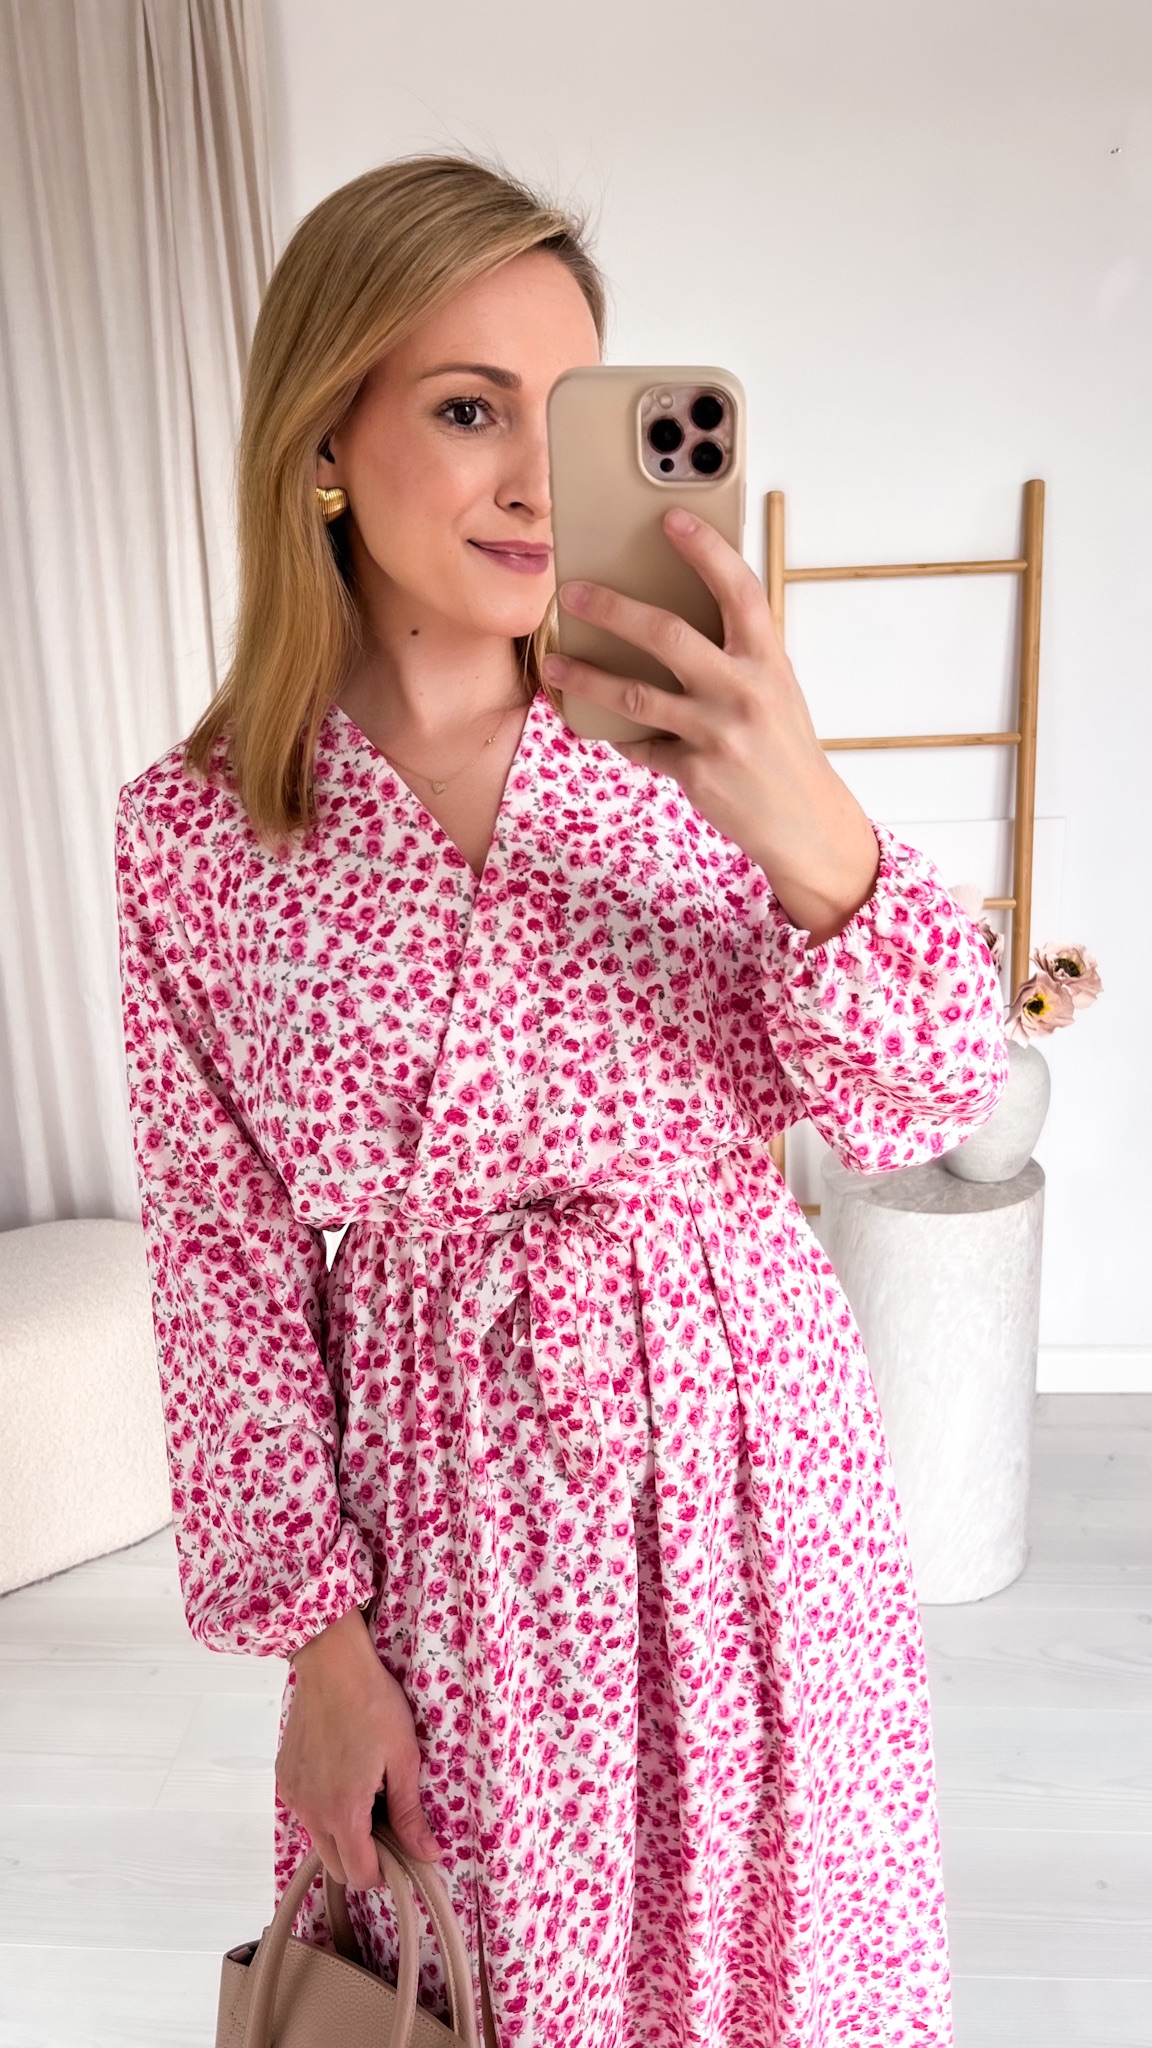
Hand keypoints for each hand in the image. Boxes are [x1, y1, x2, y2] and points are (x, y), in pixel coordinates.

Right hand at [276, 1606, 442, 1887]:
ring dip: (343, 1834)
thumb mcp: (403, 1759)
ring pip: (319, 1840)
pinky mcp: (284, 1777)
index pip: (360, 1876)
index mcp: (343, 1812)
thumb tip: (429, 1855)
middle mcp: (310, 1811)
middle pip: (336, 1867)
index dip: (385, 1873)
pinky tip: (344, 1776)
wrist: (332, 1664)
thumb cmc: (374, 1705)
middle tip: (388, 1825)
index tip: (402, 1852)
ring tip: (367, 1795)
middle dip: (363, 1859)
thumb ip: (410, 1814)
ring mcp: (292, 1795)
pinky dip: (325, 1810)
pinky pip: (305, 1812)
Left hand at [542, 506, 880, 947]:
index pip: (739, 589)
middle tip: (572, 591)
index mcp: (769, 659)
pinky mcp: (697, 772)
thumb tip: (669, 617)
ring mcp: (719, 733)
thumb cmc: (782, 744)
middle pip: (668, 636)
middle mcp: (745, 691)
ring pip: (635, 695)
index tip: (670, 519)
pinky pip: (642, 746)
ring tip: (555, 665)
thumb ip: (735, 653)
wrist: (805, 821)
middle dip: (613, 609)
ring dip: (586, 678)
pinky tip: (599, 726)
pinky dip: (620, 736)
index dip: (706, 550)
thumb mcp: (774, 688)